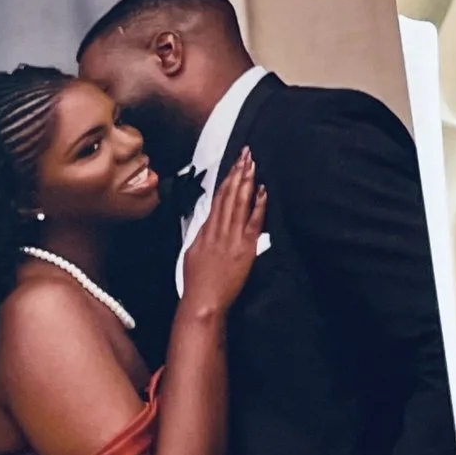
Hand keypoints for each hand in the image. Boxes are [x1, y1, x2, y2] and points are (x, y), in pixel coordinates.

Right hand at [179, 149, 266, 316]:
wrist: (203, 300)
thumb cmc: (197, 281)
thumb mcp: (193, 251)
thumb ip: (202, 233)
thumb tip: (208, 220)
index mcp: (207, 229)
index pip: (219, 197)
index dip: (227, 179)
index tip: (234, 164)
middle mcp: (219, 229)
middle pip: (230, 195)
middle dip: (238, 172)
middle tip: (246, 154)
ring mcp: (232, 237)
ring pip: (240, 203)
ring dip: (247, 182)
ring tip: (252, 165)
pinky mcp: (245, 248)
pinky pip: (253, 222)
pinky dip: (258, 205)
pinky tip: (262, 192)